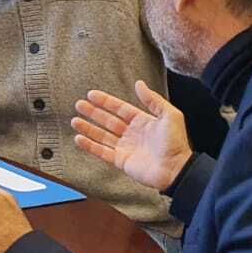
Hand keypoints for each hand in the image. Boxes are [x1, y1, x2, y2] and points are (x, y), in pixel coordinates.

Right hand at [72, 80, 192, 191]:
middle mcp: (132, 134)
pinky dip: (90, 146)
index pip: (120, 108)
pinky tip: (79, 139)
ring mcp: (125, 147)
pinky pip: (102, 152)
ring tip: (75, 121)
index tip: (92, 95)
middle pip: (107, 120)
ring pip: (102, 136)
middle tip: (79, 105)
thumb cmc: (176, 143)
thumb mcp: (169, 115)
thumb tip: (139, 84)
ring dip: (88, 128)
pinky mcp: (121, 161)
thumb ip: (153, 100)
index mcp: (142, 121)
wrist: (176, 169)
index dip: (106, 101)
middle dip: (93, 113)